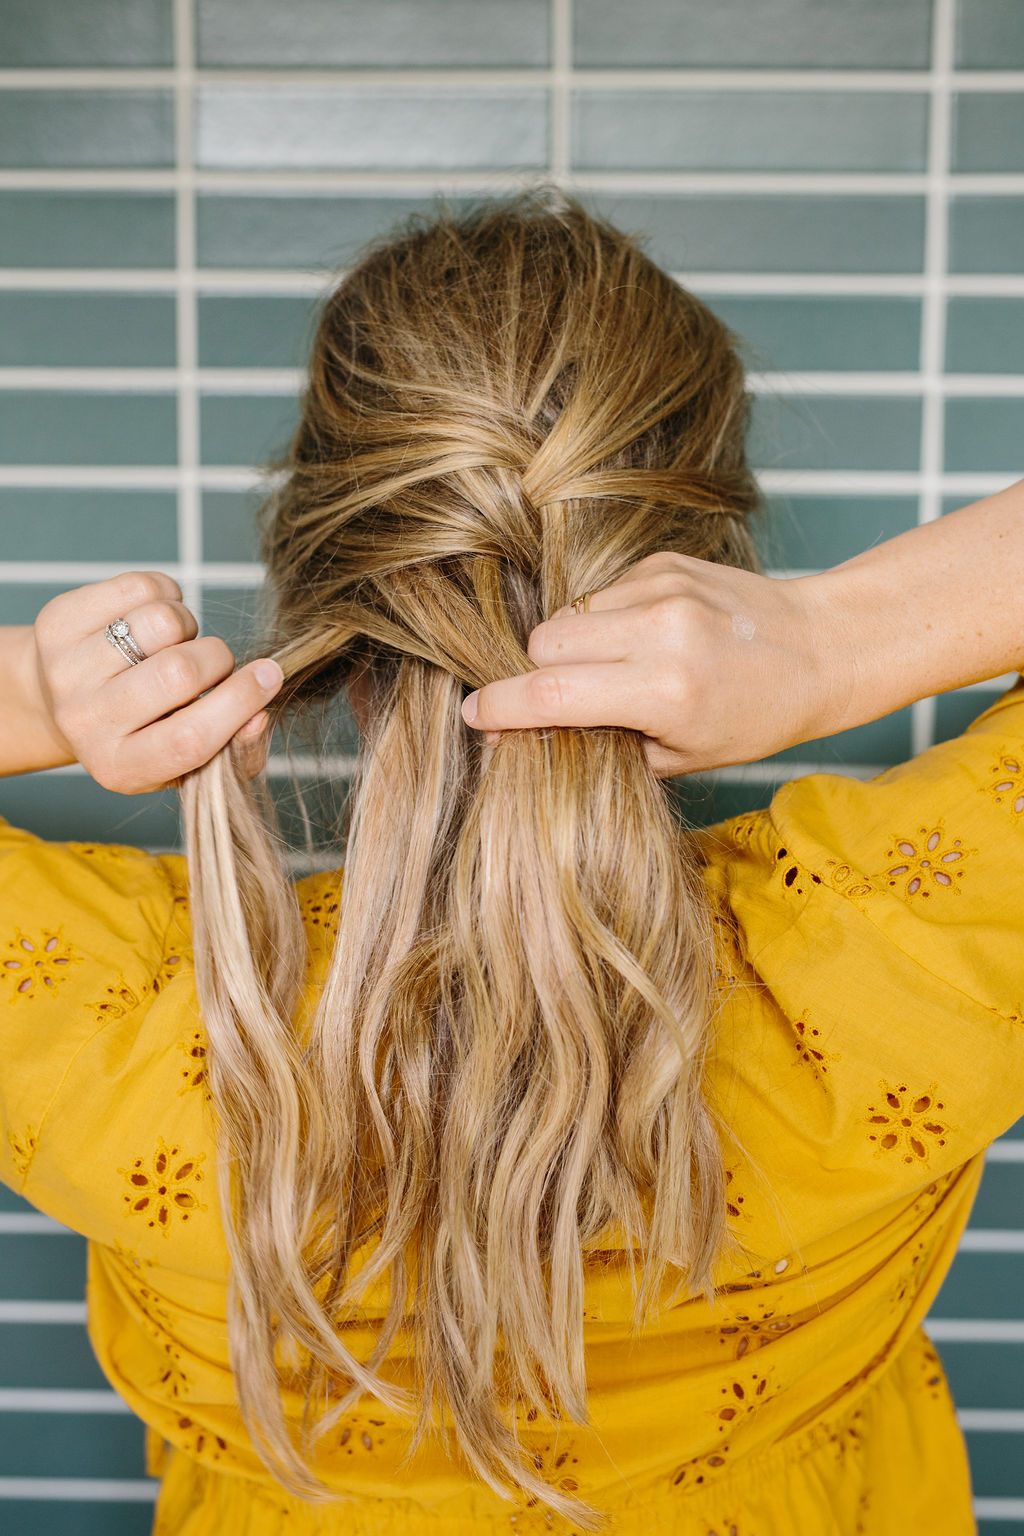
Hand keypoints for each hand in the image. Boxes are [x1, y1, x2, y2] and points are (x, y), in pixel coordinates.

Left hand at [19, 571, 282, 791]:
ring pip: (160, 622)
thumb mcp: (182, 759)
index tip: (270, 675)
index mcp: (122, 767)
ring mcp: (67, 672)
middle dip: (216, 657)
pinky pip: (139, 587)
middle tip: (211, 663)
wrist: (57, 702)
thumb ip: (233, 749)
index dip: (239, 703)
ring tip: (173, 642)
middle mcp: (86, 724)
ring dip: (187, 624)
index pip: (189, 738)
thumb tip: (260, 715)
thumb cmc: (141, 731)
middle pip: (179, 673)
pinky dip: (165, 594)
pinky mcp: (57, 624)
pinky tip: (151, 616)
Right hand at [461, 552, 846, 776]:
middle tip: (568, 699)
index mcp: (666, 691)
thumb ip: (602, 743)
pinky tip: (644, 639)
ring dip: (572, 646)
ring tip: (618, 670)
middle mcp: (661, 631)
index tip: (473, 716)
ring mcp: (662, 587)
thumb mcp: (681, 756)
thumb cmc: (754, 717)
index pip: (553, 693)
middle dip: (540, 673)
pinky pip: (598, 594)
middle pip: (544, 644)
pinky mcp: (663, 561)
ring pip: (566, 615)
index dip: (501, 707)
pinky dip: (604, 621)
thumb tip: (525, 734)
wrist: (819, 648)